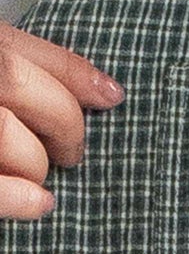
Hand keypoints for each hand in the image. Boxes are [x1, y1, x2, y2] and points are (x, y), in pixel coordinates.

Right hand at [0, 20, 124, 219]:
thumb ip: (20, 70)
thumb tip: (104, 91)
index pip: (17, 50)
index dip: (74, 75)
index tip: (113, 95)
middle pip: (17, 84)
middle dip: (61, 121)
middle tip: (74, 150)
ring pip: (8, 137)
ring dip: (36, 162)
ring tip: (39, 173)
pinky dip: (21, 199)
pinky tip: (41, 203)